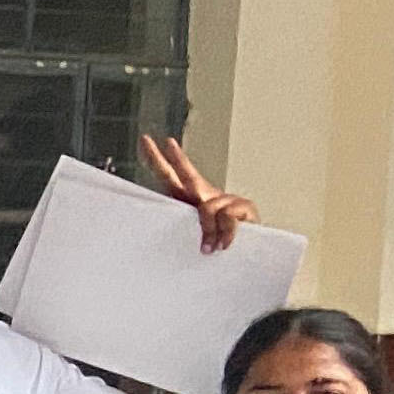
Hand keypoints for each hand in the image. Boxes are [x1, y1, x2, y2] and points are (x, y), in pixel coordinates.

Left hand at [141, 136, 256, 252]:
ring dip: (206, 230)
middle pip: (188, 175)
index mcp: (190, 200)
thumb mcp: (191, 236)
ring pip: (207, 208)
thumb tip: (153, 228)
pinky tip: (224, 245)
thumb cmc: (215, 244)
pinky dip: (224, 233)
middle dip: (176, 159)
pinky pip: (226, 217)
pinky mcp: (244, 206)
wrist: (249, 252)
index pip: (171, 177)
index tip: (145, 141)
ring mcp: (226, 199)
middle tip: (164, 142)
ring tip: (208, 249)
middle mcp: (207, 195)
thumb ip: (178, 227)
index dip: (157, 160)